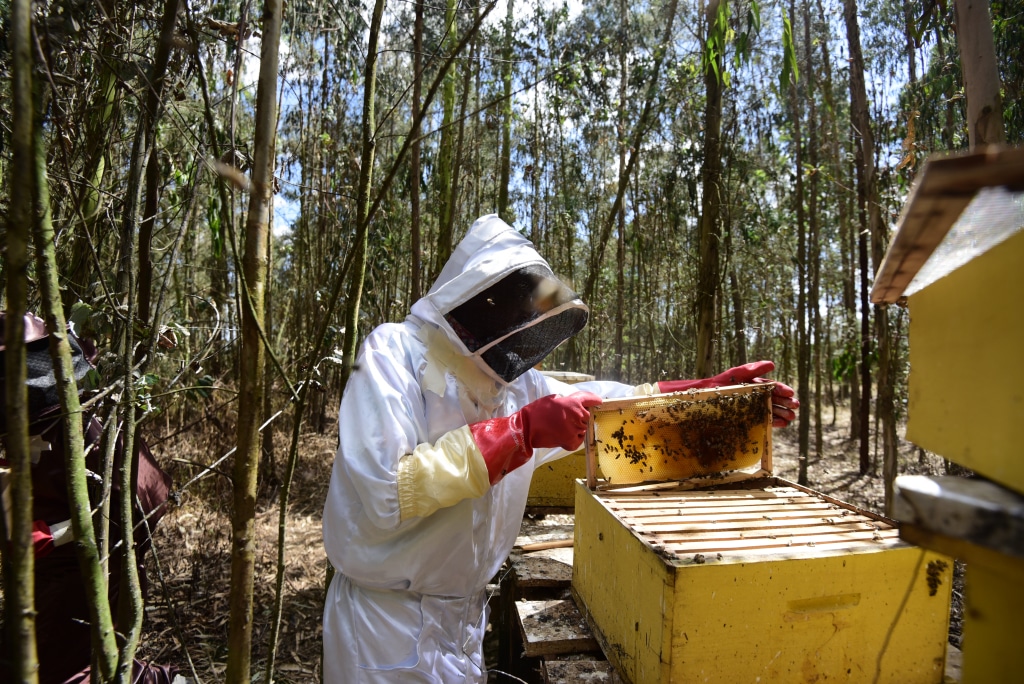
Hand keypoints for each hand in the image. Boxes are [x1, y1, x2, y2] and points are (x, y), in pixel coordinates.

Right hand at [470, 391, 603, 483]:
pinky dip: (572, 440)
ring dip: (575, 429)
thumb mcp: (554, 398)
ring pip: (583, 429)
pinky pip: (578, 440)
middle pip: (587, 417)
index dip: (594, 400)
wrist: (527, 428)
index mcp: (573, 402)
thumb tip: (577, 406)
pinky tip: (561, 436)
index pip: (590, 399)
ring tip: (561, 428)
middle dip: (580, 418)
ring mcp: (575, 430)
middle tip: (566, 419)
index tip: (598, 401)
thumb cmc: (538, 411)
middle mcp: (577, 415)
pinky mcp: (571, 442)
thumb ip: (568, 401)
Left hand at [658, 360, 798, 427]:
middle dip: (785, 403)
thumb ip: (751, 370)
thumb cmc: (715, 387)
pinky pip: (760, 419)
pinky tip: (781, 424)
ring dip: (781, 413)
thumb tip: (772, 364)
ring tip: (791, 418)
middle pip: (772, 398)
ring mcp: (748, 407)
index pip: (769, 386)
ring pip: (769, 409)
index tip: (790, 393)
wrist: (699, 402)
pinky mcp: (744, 419)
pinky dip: (771, 421)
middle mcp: (751, 395)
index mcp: (750, 384)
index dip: (781, 389)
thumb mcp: (734, 376)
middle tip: (795, 407)